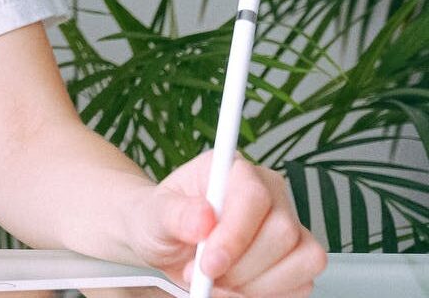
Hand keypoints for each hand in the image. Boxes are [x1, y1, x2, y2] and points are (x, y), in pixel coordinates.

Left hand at [124, 151, 327, 296]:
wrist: (165, 240)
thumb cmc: (161, 219)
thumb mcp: (153, 213)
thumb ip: (174, 213)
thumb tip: (203, 218)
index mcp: (235, 171)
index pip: (255, 197)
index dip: (235, 236)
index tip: (208, 263)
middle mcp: (270, 193)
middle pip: (282, 233)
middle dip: (240, 267)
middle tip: (204, 275)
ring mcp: (289, 224)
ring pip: (302, 259)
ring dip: (254, 284)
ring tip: (216, 282)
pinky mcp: (297, 256)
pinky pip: (303, 283)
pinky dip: (267, 294)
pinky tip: (236, 288)